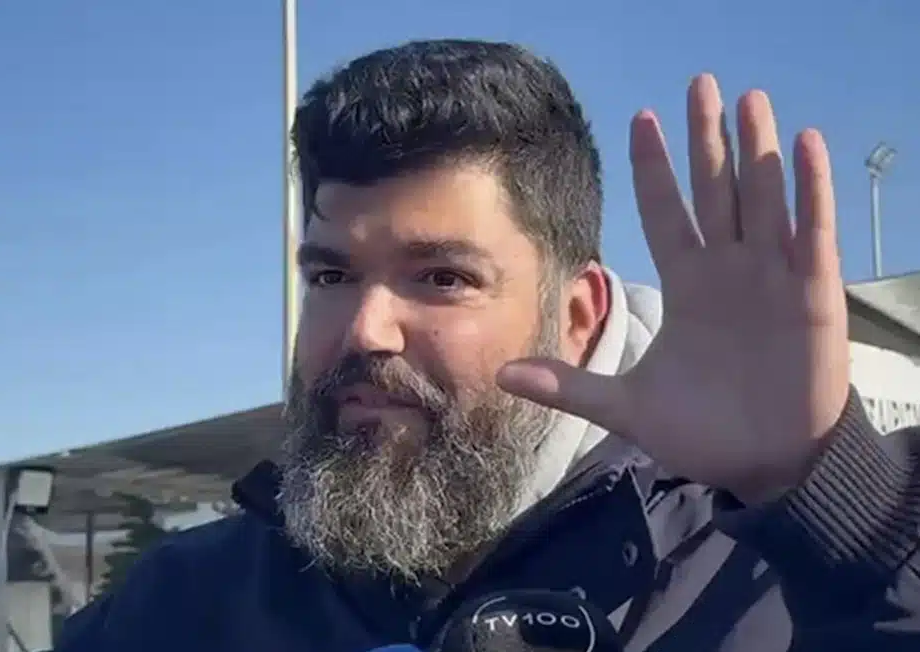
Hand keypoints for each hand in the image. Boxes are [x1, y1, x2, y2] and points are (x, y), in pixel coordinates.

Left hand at [498, 74, 849, 502]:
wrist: (766, 466)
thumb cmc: (704, 431)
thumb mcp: (627, 407)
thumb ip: (569, 385)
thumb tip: (500, 374)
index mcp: (687, 286)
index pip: (665, 212)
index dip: (654, 168)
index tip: (641, 120)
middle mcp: (728, 271)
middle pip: (714, 190)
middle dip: (706, 139)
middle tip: (699, 83)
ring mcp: (771, 278)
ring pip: (762, 199)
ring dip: (757, 150)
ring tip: (749, 98)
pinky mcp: (813, 295)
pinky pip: (812, 233)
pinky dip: (810, 191)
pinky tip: (805, 145)